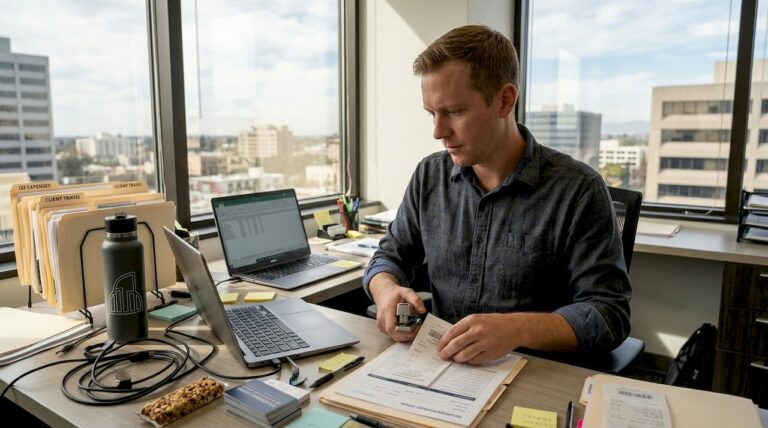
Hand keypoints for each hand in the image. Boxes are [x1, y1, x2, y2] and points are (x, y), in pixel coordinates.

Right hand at [369, 273, 425, 341]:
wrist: (384, 292)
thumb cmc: (394, 293)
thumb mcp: (407, 292)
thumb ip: (416, 300)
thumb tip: (422, 310)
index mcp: (387, 311)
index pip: (392, 328)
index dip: (405, 332)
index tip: (416, 328)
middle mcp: (382, 319)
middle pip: (394, 335)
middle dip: (408, 335)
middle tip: (417, 329)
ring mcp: (381, 325)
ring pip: (394, 336)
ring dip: (405, 335)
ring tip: (413, 327)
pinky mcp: (383, 328)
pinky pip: (393, 335)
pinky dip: (402, 334)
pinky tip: (407, 328)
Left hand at [437, 312, 578, 363]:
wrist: (514, 328)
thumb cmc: (494, 323)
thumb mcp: (478, 319)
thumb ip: (464, 328)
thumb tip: (448, 339)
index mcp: (472, 320)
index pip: (452, 332)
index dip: (443, 341)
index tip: (439, 347)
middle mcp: (478, 331)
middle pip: (456, 344)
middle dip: (446, 352)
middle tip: (443, 356)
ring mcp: (485, 342)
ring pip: (464, 354)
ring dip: (457, 358)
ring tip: (455, 359)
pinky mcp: (491, 353)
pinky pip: (475, 360)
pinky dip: (469, 361)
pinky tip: (467, 359)